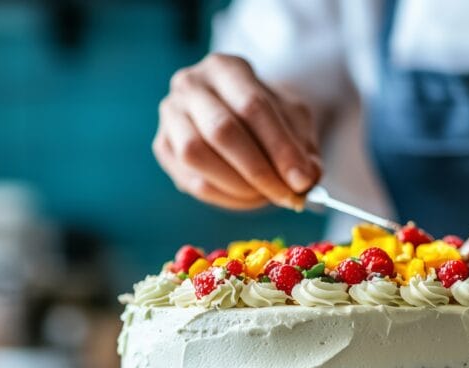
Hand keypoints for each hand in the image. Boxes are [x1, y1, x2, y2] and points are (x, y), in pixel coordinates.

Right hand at [154, 53, 320, 209]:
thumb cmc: (265, 115)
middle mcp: (190, 85)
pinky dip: (224, 197)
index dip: (279, 147)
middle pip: (221, 130)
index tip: (302, 180)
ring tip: (266, 196)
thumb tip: (306, 180)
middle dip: (258, 170)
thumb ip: (302, 147)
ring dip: (238, 185)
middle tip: (286, 195)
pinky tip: (248, 198)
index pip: (252, 106)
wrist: (233, 112)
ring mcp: (170, 115)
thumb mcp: (293, 120)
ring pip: (197, 155)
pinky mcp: (163, 146)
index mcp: (226, 67)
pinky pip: (190, 180)